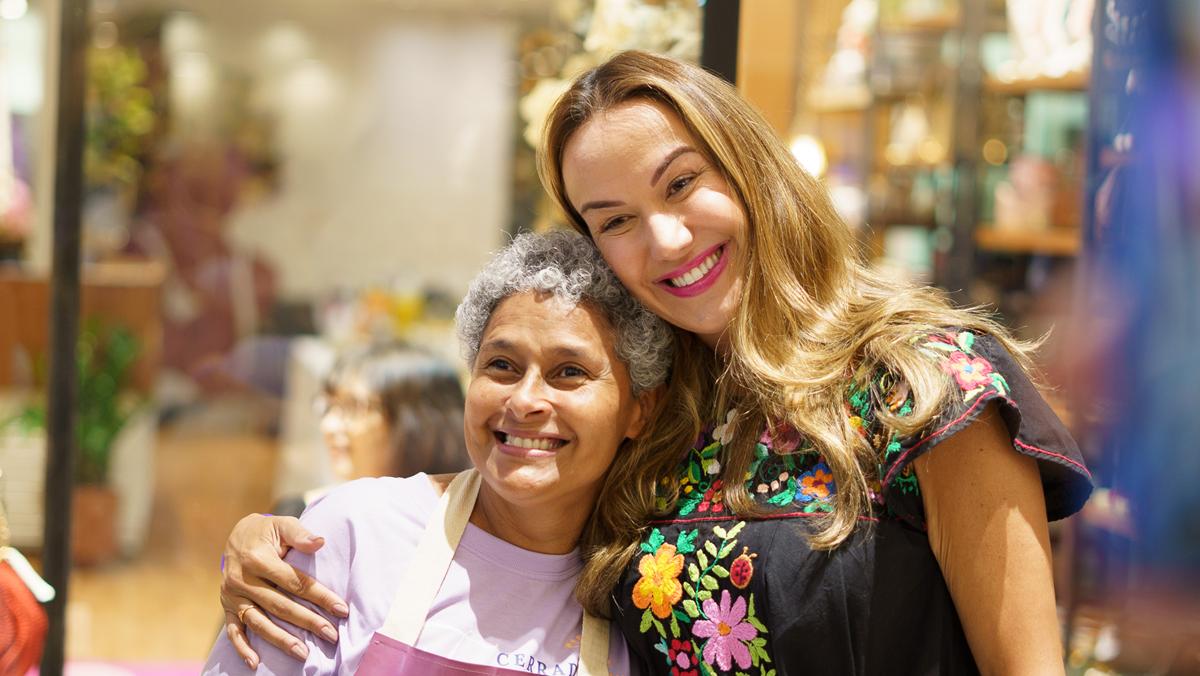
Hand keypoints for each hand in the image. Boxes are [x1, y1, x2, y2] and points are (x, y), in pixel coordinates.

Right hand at [219, 513, 348, 667]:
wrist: (236, 535)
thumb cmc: (267, 531)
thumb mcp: (282, 524)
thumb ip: (300, 534)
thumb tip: (320, 542)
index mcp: (258, 559)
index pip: (295, 582)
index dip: (320, 596)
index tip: (341, 610)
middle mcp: (242, 579)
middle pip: (280, 606)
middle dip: (308, 622)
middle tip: (331, 636)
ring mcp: (232, 595)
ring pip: (259, 622)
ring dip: (281, 640)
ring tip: (303, 654)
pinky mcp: (227, 606)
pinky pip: (233, 630)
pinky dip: (242, 648)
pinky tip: (255, 663)